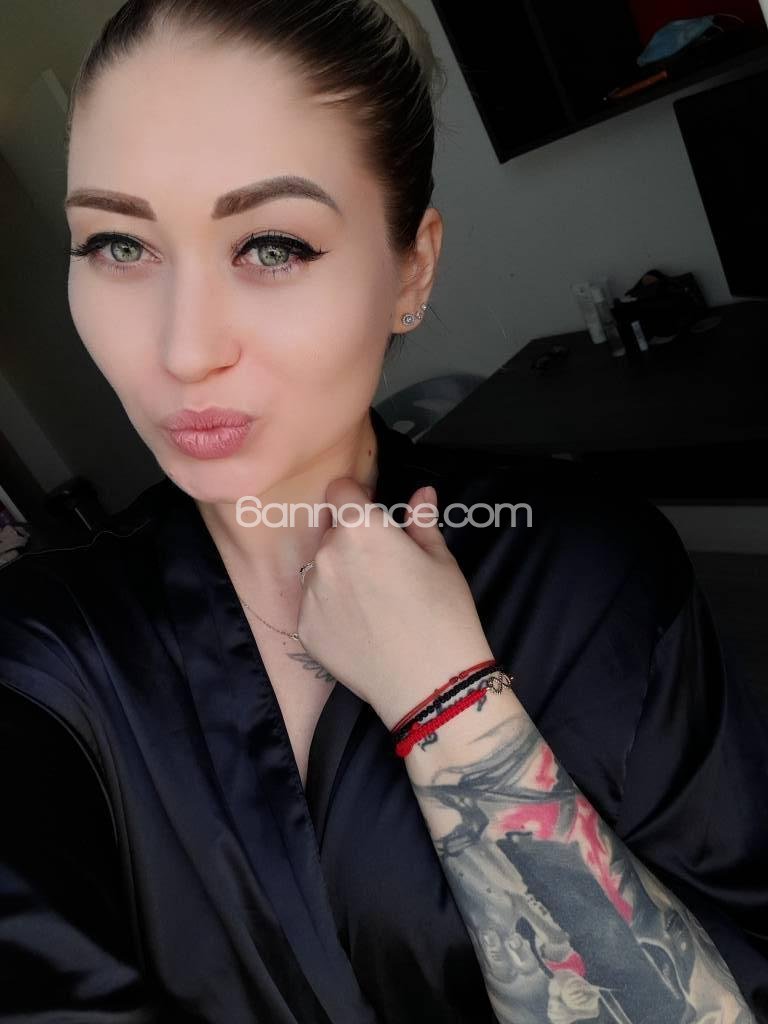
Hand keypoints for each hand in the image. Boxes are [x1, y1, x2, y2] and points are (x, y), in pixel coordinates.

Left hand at [296, 477, 493, 730]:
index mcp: (361, 527)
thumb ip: (422, 522)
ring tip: (372, 605)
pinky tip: (361, 629)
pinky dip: (332, 611)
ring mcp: (311, 592)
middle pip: (332, 533)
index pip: (340, 490)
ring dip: (339, 576)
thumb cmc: (445, 614)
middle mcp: (326, 554)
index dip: (356, 498)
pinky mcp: (305, 628)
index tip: (372, 514)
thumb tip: (421, 494)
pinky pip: (315, 606)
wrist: (430, 683)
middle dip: (352, 541)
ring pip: (321, 570)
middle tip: (383, 570)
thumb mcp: (441, 561)